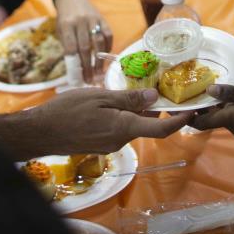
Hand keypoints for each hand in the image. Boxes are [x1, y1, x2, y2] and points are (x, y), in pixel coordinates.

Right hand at [29, 88, 193, 153]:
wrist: (41, 133)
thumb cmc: (67, 111)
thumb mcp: (99, 97)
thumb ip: (128, 99)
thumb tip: (156, 97)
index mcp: (124, 127)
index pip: (161, 128)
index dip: (180, 120)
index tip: (193, 110)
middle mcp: (121, 140)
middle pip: (147, 126)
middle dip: (158, 110)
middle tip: (162, 88)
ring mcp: (110, 145)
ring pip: (132, 126)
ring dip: (139, 112)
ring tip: (137, 90)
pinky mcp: (101, 145)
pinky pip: (119, 129)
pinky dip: (124, 117)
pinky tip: (115, 103)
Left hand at [54, 0, 113, 82]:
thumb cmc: (64, 18)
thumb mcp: (60, 30)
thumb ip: (67, 46)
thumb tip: (75, 69)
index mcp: (66, 24)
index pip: (71, 47)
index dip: (75, 63)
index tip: (78, 77)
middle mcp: (80, 21)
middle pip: (85, 47)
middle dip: (88, 66)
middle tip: (90, 80)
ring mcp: (93, 19)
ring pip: (98, 43)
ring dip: (99, 61)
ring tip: (99, 74)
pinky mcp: (103, 19)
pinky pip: (108, 36)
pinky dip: (108, 48)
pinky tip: (105, 58)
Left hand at [189, 84, 233, 139]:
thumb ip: (231, 93)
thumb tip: (209, 90)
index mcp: (231, 120)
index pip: (200, 123)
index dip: (186, 116)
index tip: (174, 105)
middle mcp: (233, 127)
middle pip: (208, 118)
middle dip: (199, 106)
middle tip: (188, 87)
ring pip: (220, 116)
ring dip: (213, 104)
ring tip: (204, 85)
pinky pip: (231, 117)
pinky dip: (225, 106)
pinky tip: (226, 93)